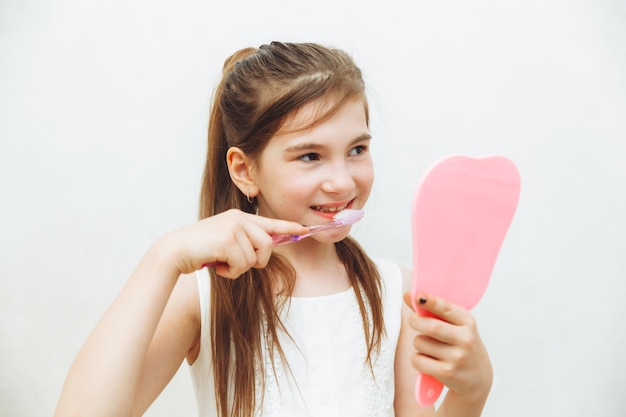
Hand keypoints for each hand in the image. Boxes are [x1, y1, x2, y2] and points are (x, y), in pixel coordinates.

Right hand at [156, 209, 308, 277]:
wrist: (174, 252)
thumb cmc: (199, 251)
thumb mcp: (225, 242)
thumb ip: (244, 241)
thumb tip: (267, 248)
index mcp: (239, 218)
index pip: (270, 223)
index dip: (289, 227)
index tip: (305, 230)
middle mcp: (239, 219)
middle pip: (267, 245)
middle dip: (255, 261)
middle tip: (234, 264)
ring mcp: (233, 227)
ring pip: (255, 257)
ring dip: (239, 268)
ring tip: (222, 263)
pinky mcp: (228, 239)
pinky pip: (242, 264)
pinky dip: (230, 272)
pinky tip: (216, 265)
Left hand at [403, 292, 492, 398]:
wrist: (478, 376)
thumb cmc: (462, 345)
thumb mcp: (456, 325)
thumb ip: (433, 310)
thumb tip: (409, 296)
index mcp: (467, 322)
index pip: (446, 308)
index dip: (430, 302)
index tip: (418, 297)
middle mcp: (465, 339)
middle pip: (431, 326)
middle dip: (415, 321)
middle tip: (414, 321)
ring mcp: (457, 357)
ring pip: (420, 342)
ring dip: (418, 342)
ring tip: (428, 346)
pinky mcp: (447, 373)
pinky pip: (418, 360)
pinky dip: (417, 359)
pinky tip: (428, 360)